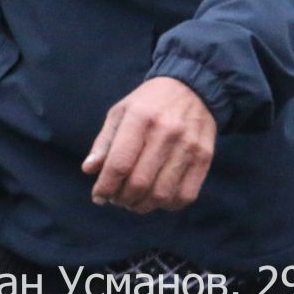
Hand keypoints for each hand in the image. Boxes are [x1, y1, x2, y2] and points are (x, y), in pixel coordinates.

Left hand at [80, 76, 215, 213]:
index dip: (105, 186)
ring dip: (142, 206)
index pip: (119, 163)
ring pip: (162, 194)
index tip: (98, 196)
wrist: (193, 88)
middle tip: (116, 199)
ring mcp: (188, 147)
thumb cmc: (149, 103)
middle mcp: (166, 132)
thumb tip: (89, 170)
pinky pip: (185, 196)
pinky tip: (157, 198)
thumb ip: (104, 142)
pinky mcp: (204, 158)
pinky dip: (167, 205)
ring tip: (133, 201)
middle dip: (122, 199)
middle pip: (139, 183)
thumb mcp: (121, 112)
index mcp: (140, 118)